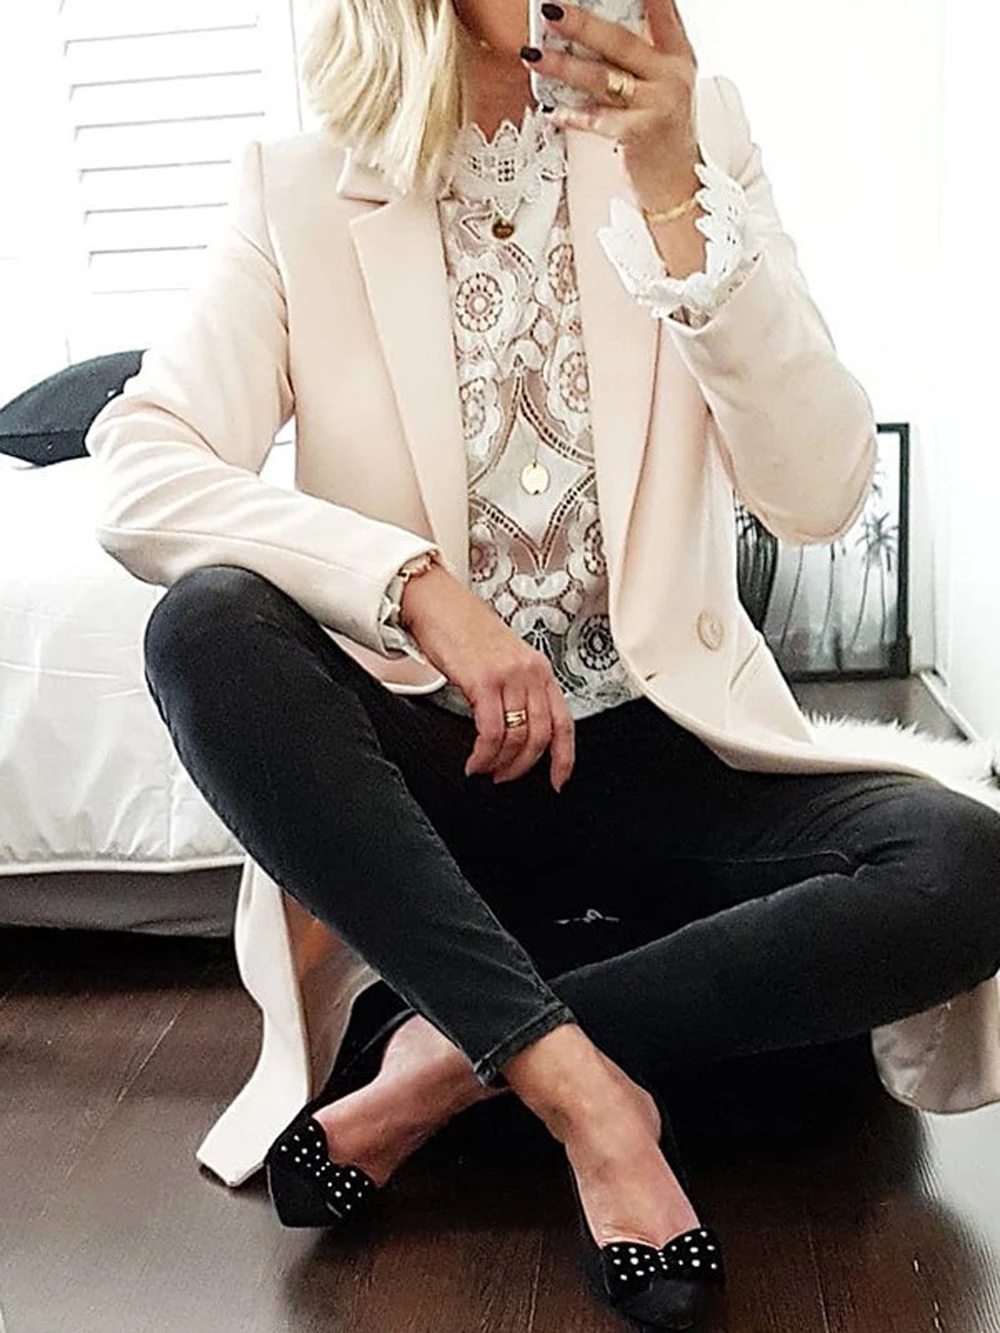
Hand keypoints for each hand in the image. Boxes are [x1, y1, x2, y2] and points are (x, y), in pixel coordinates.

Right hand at [400, 565, 574, 790]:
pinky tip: (474, 761)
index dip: (564, 757)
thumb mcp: (503, 660)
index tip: (558, 781)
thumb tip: (514, 732)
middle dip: (523, 766)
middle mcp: (531, 672)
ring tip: (485, 770)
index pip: (564, 722)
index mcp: (540, 669)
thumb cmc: (464, 630)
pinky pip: (492, 731)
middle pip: (541, 735)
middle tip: (505, 778)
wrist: (437, 603)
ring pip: (517, 737)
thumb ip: (515, 690)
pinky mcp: (484, 681)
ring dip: (501, 763)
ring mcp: (510, 676)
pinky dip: (484, 754)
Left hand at [521, 0, 702, 212]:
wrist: (676, 184)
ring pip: (601, 78)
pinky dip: (570, 115)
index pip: (662, 10)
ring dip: (563, 66)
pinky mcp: (638, 133)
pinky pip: (595, 118)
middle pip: (620, 41)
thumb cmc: (662, 132)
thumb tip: (592, 28)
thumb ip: (641, 55)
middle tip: (551, 11)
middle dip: (581, 23)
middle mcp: (672, 76)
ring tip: (535, 56)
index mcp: (678, 56)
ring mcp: (657, 104)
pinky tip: (551, 110)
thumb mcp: (663, 86)